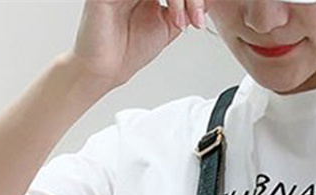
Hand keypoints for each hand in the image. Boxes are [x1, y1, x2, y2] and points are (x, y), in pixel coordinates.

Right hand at [66, 0, 204, 89]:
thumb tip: (206, 3)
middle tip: (196, 20)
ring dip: (178, 0)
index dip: (192, 0)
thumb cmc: (132, 47)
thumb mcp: (168, 26)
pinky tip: (171, 15)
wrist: (108, 67)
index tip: (199, 21)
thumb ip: (183, 9)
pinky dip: (168, 0)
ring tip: (180, 22)